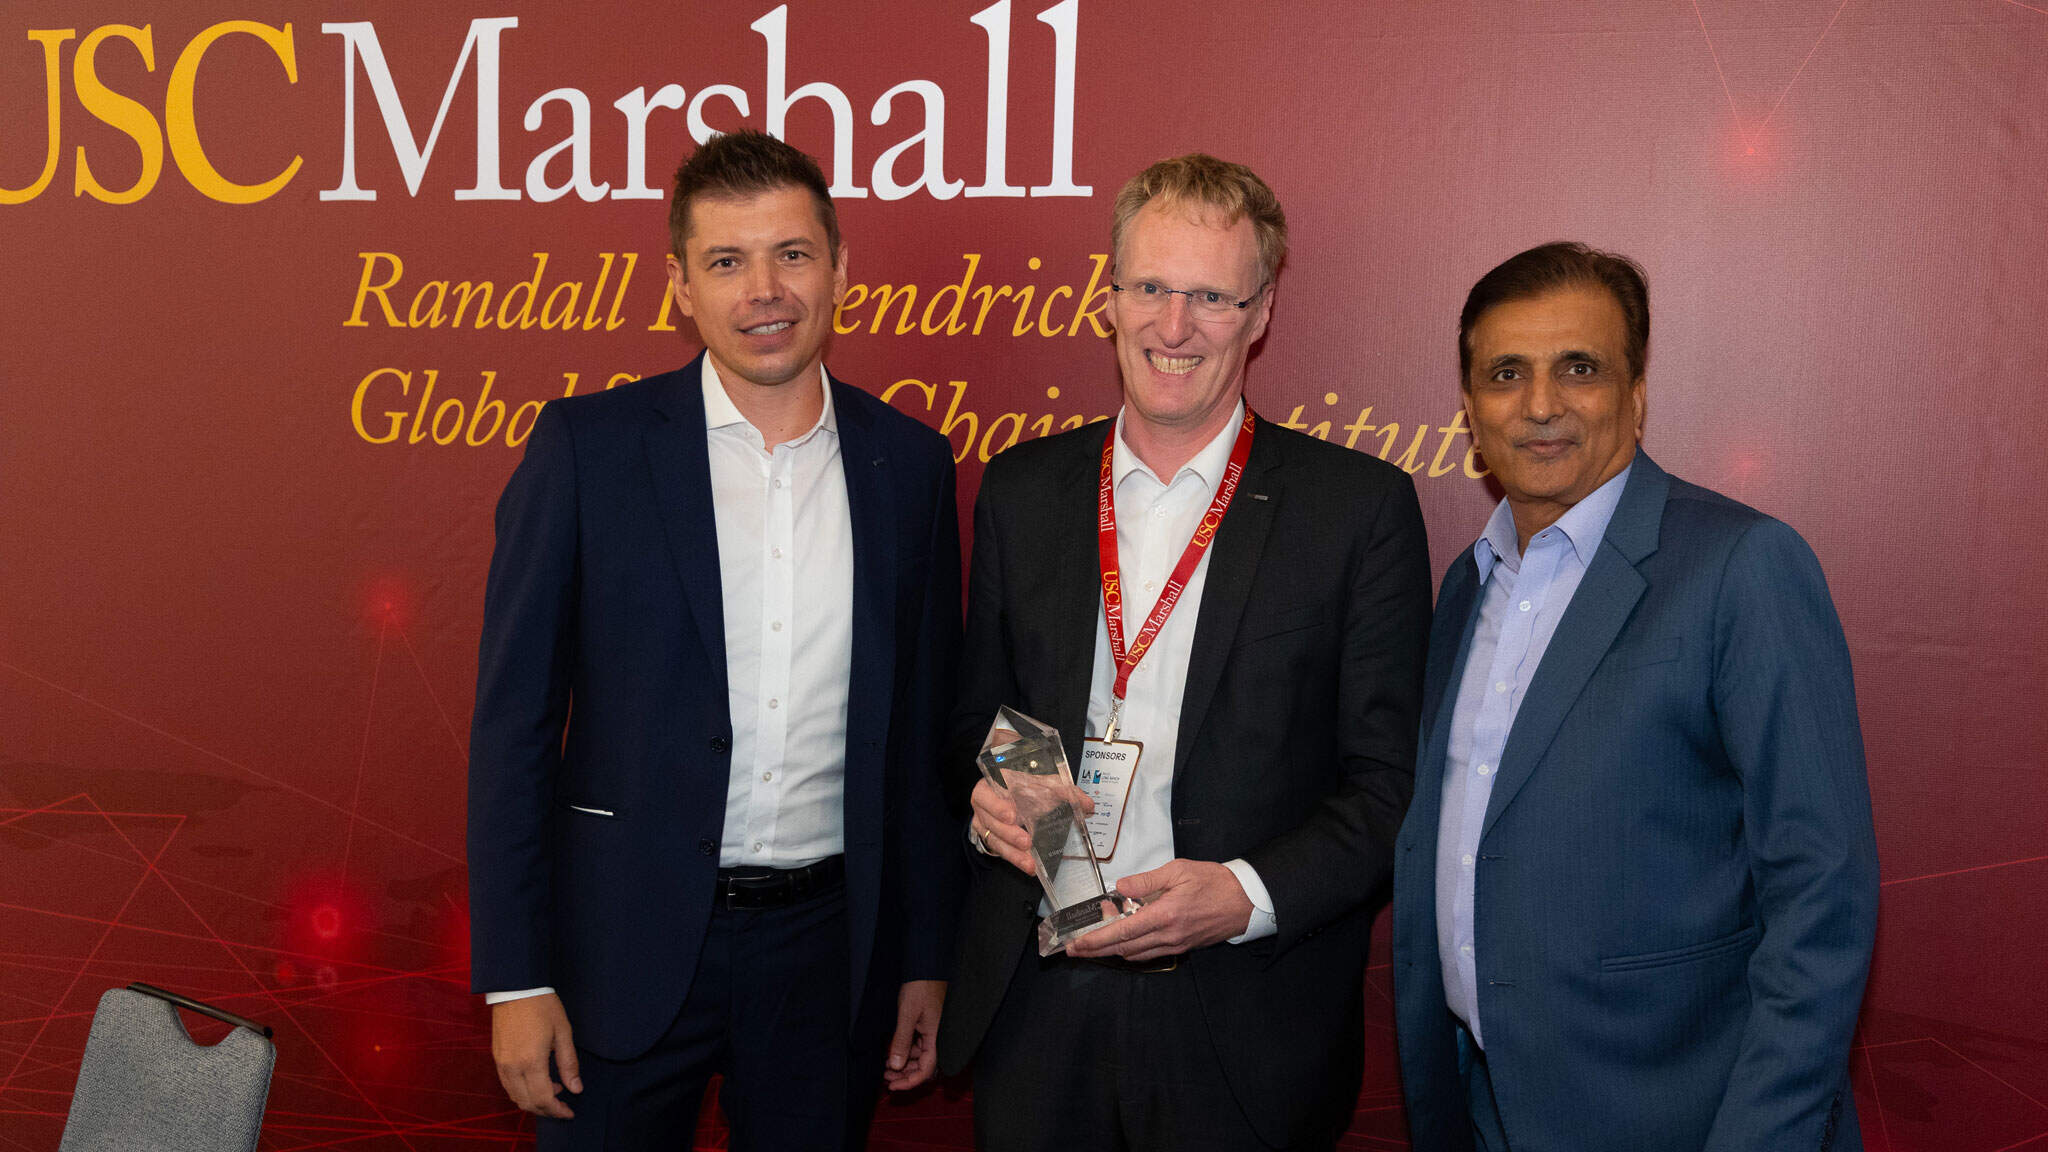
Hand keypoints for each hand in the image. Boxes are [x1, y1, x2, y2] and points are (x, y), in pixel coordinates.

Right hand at [491, 993, 581, 1118]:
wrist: (516, 988)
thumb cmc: (543, 1006)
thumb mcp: (563, 1032)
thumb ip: (569, 1063)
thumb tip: (576, 1088)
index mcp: (531, 1061)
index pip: (544, 1099)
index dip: (558, 1110)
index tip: (570, 1112)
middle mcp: (513, 1067)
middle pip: (528, 1103)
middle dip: (547, 1110)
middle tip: (563, 1106)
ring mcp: (502, 1064)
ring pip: (516, 1097)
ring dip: (534, 1101)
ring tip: (554, 1090)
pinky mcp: (497, 1058)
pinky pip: (508, 1085)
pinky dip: (522, 1091)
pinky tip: (537, 1081)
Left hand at [883, 979, 945, 1090]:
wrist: (926, 968)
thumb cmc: (920, 987)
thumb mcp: (907, 1015)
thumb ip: (901, 1041)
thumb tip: (895, 1066)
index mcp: (937, 1038)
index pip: (927, 1070)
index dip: (910, 1082)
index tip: (893, 1087)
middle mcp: (937, 1039)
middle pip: (924, 1068)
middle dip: (905, 1076)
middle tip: (886, 1080)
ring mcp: (932, 1033)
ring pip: (920, 1059)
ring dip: (904, 1066)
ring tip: (886, 1069)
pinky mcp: (927, 1027)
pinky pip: (918, 1048)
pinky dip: (905, 1053)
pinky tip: (892, 1054)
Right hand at [970, 777, 1088, 873]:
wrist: (1009, 794)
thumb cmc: (1023, 785)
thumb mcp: (1042, 783)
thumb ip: (1065, 792)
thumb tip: (1088, 806)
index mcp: (991, 784)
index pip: (986, 794)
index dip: (996, 805)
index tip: (1012, 815)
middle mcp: (983, 805)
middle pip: (991, 822)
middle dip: (1009, 834)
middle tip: (1026, 842)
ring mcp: (983, 823)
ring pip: (994, 840)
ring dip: (1012, 852)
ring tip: (1030, 861)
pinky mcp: (988, 838)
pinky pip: (999, 851)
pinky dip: (1015, 859)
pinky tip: (1028, 865)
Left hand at [1066, 859, 1252, 962]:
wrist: (1245, 901)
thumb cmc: (1213, 881)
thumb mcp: (1178, 870)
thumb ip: (1146, 880)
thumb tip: (1120, 888)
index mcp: (1165, 915)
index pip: (1122, 933)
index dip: (1096, 940)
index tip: (1077, 944)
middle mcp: (1168, 936)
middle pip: (1124, 949)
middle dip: (1096, 951)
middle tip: (1075, 949)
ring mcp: (1176, 945)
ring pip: (1136, 954)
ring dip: (1113, 950)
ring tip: (1096, 940)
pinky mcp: (1183, 947)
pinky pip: (1151, 953)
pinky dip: (1132, 949)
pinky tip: (1124, 941)